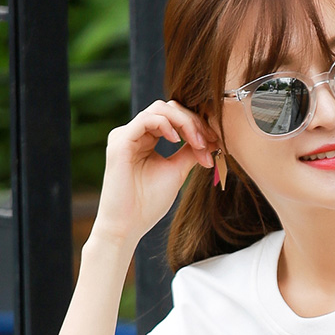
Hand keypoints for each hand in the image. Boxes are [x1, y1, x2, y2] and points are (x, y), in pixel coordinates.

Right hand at [92, 99, 213, 249]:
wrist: (127, 226)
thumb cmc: (147, 204)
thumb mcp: (176, 172)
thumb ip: (190, 153)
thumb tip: (210, 139)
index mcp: (145, 139)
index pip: (173, 117)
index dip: (196, 125)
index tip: (215, 141)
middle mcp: (134, 133)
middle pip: (168, 108)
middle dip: (193, 122)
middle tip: (209, 141)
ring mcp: (125, 135)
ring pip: (159, 109)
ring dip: (185, 123)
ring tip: (198, 144)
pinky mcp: (120, 142)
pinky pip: (145, 119)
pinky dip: (166, 125)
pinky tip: (178, 140)